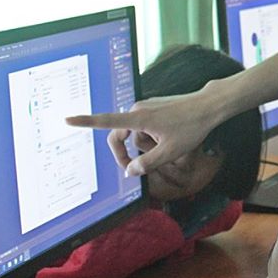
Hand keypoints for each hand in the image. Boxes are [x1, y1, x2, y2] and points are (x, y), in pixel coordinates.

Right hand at [67, 92, 210, 176]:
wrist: (209, 106)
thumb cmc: (192, 127)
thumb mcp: (170, 152)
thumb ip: (147, 164)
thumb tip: (129, 171)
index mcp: (139, 118)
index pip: (107, 122)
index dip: (86, 122)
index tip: (68, 120)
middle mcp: (139, 109)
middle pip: (119, 135)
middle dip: (123, 153)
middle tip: (134, 170)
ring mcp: (146, 106)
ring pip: (133, 132)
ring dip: (140, 145)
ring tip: (164, 148)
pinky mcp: (154, 107)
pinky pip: (142, 126)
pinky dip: (147, 137)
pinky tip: (167, 138)